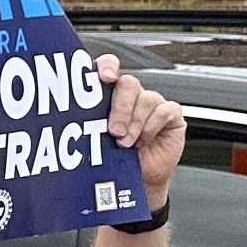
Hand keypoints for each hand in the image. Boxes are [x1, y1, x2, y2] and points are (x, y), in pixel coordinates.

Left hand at [93, 53, 186, 202]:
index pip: (109, 68)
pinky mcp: (171, 114)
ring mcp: (153, 103)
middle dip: (120, 108)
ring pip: (146, 98)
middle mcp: (132, 96)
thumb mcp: (98, 142)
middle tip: (114, 131)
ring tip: (126, 143)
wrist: (140, 179)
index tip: (105, 77)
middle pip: (128, 84)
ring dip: (135, 123)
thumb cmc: (117, 159)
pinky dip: (152, 126)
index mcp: (110, 96)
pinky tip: (144, 140)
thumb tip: (75, 123)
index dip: (108, 66)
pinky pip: (165, 111)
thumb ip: (92, 126)